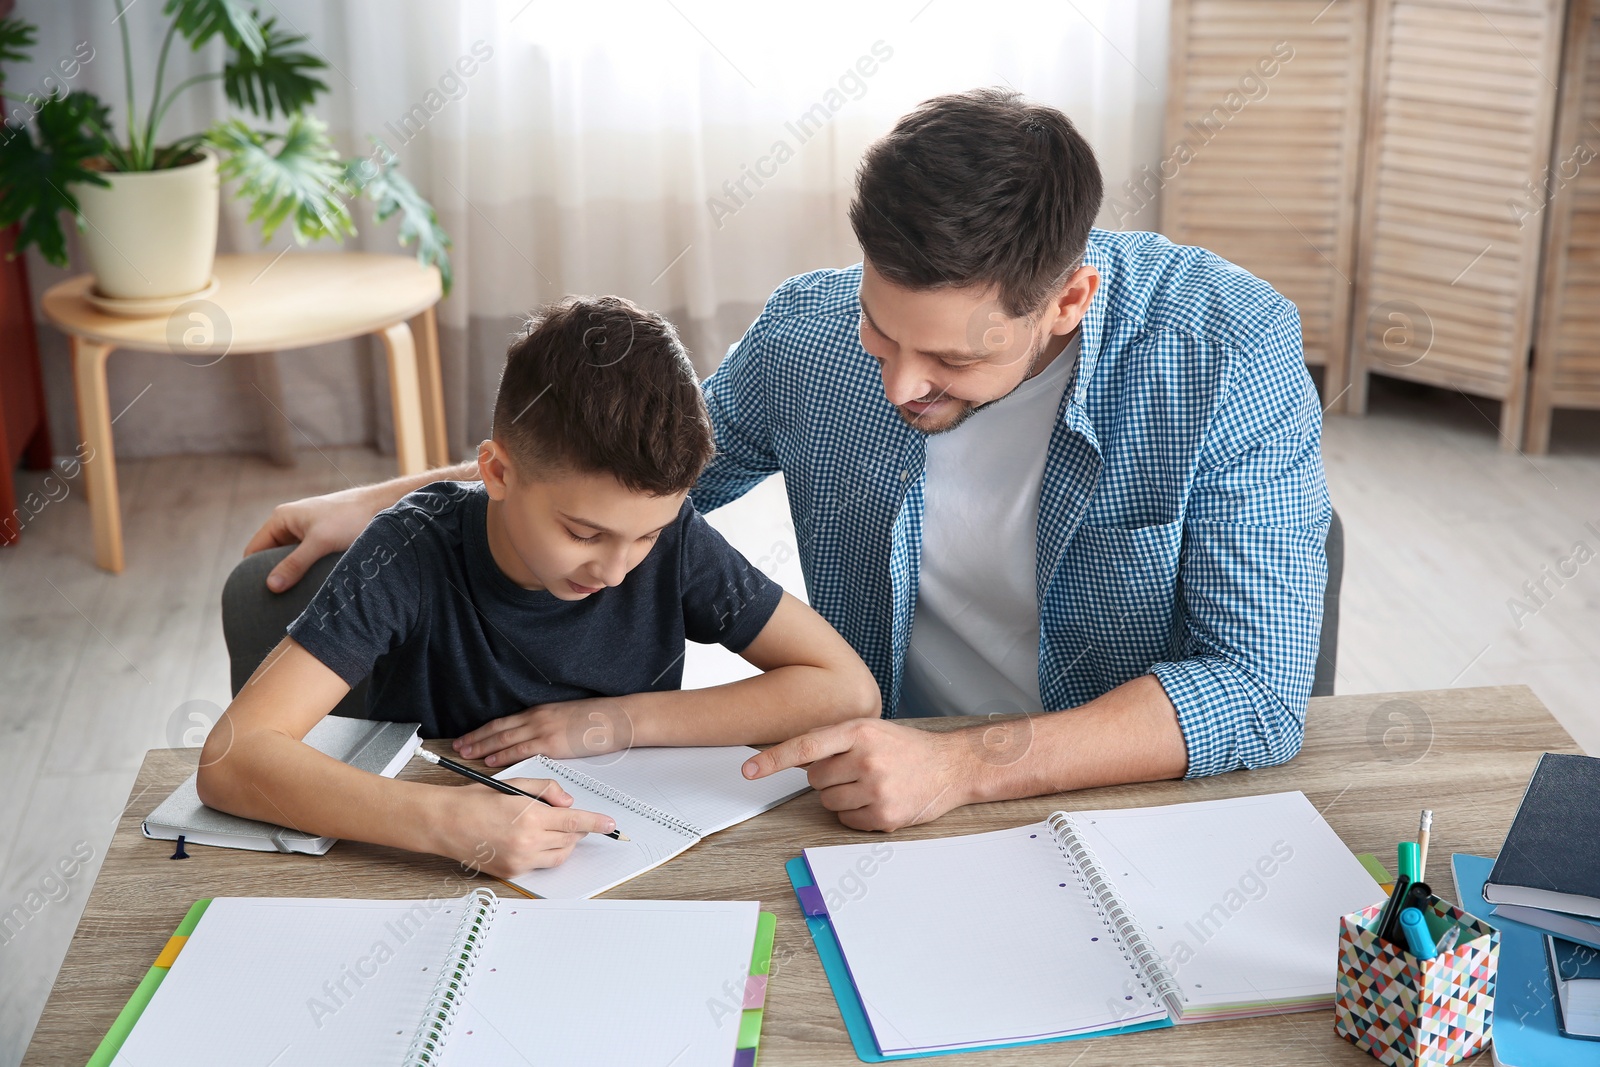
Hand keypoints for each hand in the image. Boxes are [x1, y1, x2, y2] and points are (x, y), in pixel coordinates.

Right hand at [243, 483, 395, 591]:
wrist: (383, 506)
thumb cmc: (350, 518)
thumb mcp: (320, 543)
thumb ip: (295, 564)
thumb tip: (271, 586)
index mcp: (281, 519)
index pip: (253, 551)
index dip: (252, 574)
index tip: (258, 598)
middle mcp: (290, 524)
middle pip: (271, 558)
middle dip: (275, 577)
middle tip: (277, 605)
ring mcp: (307, 532)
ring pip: (292, 560)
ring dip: (294, 576)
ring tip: (295, 600)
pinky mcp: (324, 540)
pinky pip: (308, 560)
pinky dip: (308, 572)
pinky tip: (314, 589)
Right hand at [436, 777, 616, 878]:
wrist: (445, 822)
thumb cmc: (477, 800)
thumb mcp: (516, 784)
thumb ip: (547, 791)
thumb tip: (568, 803)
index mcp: (531, 816)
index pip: (575, 821)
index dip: (596, 823)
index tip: (610, 824)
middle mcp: (528, 842)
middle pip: (570, 839)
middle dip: (576, 829)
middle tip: (568, 819)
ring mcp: (520, 860)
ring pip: (559, 856)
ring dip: (563, 843)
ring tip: (550, 829)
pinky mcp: (512, 872)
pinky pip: (540, 865)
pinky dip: (543, 853)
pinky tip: (530, 840)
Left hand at [453, 697, 635, 765]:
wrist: (617, 719)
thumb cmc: (597, 721)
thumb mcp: (567, 719)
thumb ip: (549, 728)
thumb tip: (536, 741)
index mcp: (540, 712)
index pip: (504, 722)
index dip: (484, 731)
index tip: (468, 736)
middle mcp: (537, 718)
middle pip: (498, 729)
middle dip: (476, 738)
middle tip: (457, 746)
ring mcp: (543, 730)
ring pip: (504, 739)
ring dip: (482, 747)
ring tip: (465, 754)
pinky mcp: (551, 743)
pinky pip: (520, 750)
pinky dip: (502, 756)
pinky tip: (489, 761)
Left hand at [741, 718, 976, 830]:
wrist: (951, 766)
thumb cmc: (906, 747)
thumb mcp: (872, 730)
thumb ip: (835, 740)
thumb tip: (795, 760)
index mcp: (859, 731)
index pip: (806, 747)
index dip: (773, 760)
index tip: (748, 770)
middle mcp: (866, 758)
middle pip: (815, 779)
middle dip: (828, 778)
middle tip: (855, 770)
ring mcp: (876, 789)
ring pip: (827, 802)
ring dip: (841, 797)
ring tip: (870, 784)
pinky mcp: (884, 815)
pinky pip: (846, 821)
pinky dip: (855, 814)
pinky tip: (878, 800)